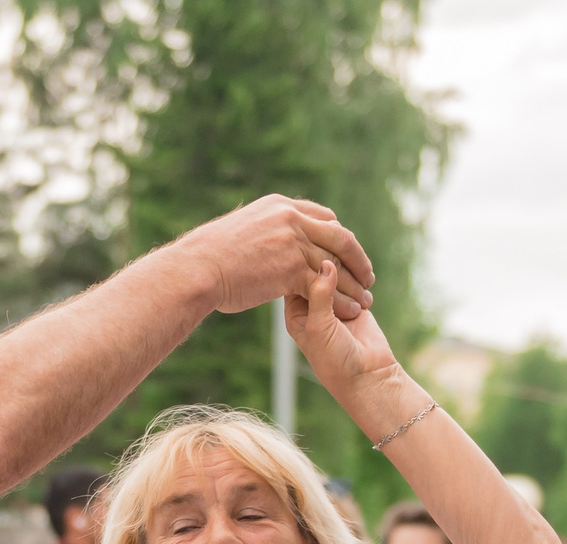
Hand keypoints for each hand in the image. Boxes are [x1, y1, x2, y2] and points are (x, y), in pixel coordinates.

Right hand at [180, 194, 373, 319]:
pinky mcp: (291, 269)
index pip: (324, 217)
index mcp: (280, 206)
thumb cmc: (207, 256)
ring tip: (366, 301)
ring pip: (336, 264)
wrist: (197, 268)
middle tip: (369, 277)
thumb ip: (260, 231)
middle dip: (358, 258)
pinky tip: (350, 312)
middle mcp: (291, 219)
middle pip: (340, 236)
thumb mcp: (238, 231)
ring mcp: (293, 242)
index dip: (339, 236)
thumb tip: (261, 237)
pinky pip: (325, 286)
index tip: (346, 253)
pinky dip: (341, 300)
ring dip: (355, 284)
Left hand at [283, 259, 405, 421]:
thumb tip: (326, 264)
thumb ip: (320, 295)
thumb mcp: (320, 327)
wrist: (367, 375)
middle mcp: (313, 306)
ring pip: (338, 274)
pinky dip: (361, 280)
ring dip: (347, 272)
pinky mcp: (355, 302)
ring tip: (353, 277)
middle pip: (316, 272)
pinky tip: (364, 287)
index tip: (313, 255)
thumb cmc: (334, 360)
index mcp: (295, 312)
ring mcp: (335, 303)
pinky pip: (356, 281)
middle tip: (338, 262)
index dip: (302, 263)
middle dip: (328, 265)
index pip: (294, 278)